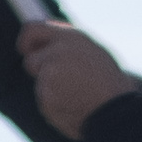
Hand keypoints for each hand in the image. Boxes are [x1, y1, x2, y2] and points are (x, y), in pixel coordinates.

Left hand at [16, 18, 134, 139]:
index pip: (32, 30)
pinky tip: (76, 106)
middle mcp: (56, 54)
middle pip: (32, 61)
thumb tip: (44, 45)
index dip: (26, 40)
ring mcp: (49, 78)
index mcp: (70, 38)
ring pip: (41, 85)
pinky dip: (56, 106)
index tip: (25, 48)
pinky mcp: (46, 100)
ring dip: (53, 91)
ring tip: (79, 95)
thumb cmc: (110, 82)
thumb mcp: (92, 51)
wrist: (117, 111)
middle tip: (65, 80)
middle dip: (42, 71)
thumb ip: (66, 45)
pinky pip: (46, 103)